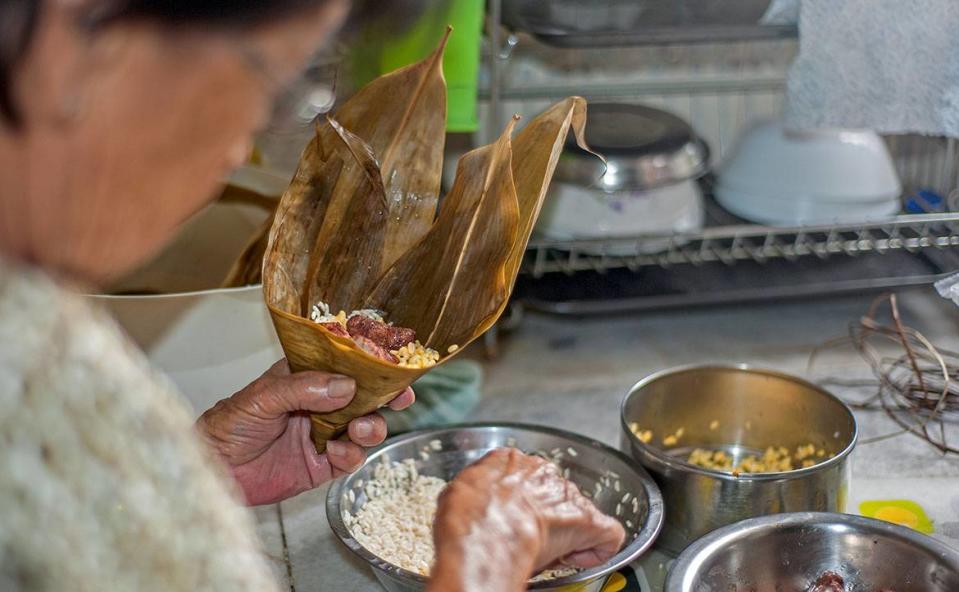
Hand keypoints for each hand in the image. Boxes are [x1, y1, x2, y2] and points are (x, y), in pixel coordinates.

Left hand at [196, 359, 414, 505]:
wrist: (211, 472)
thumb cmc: (226, 427)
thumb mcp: (260, 397)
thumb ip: (303, 389)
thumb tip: (345, 385)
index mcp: (305, 379)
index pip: (344, 366)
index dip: (371, 366)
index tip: (394, 367)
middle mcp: (318, 404)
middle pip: (363, 397)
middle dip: (385, 397)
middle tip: (399, 399)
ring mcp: (322, 435)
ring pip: (363, 428)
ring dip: (370, 427)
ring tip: (360, 429)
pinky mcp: (321, 466)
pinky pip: (349, 459)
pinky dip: (351, 456)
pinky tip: (337, 454)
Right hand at [428, 448, 624, 591]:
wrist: (486, 536)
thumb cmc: (465, 520)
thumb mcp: (454, 494)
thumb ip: (473, 493)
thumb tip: (471, 503)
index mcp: (508, 460)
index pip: (521, 476)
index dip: (519, 502)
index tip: (513, 521)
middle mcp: (541, 470)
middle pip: (551, 492)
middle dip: (545, 516)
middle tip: (529, 542)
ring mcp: (566, 494)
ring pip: (578, 511)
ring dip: (569, 532)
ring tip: (551, 555)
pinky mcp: (587, 520)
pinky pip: (607, 533)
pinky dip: (600, 547)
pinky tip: (583, 558)